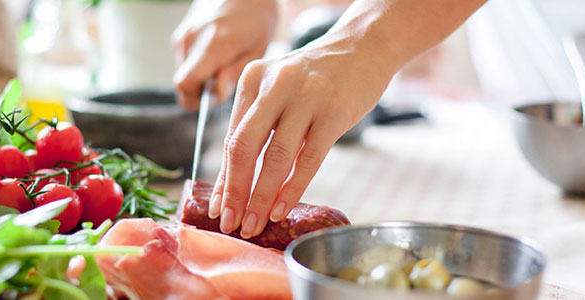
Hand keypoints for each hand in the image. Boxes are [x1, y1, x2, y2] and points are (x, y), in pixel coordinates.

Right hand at [172, 0, 277, 109]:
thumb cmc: (257, 17)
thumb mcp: (257, 48)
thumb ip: (234, 73)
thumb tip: (217, 94)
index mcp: (212, 45)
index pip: (185, 84)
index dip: (196, 100)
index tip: (215, 98)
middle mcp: (191, 39)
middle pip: (183, 82)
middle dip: (201, 90)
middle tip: (225, 80)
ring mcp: (183, 35)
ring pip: (184, 72)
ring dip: (201, 76)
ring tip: (224, 62)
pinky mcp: (181, 33)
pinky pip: (185, 60)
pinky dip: (198, 64)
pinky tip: (217, 53)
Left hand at [209, 33, 397, 237]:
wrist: (364, 46)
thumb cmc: (316, 76)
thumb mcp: (278, 87)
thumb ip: (257, 124)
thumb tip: (236, 181)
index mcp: (253, 79)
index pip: (232, 138)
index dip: (224, 178)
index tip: (220, 208)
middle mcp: (275, 85)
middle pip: (245, 148)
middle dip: (236, 191)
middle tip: (232, 223)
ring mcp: (306, 98)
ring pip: (276, 158)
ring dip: (262, 197)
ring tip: (256, 223)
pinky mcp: (334, 112)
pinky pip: (308, 160)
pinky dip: (292, 189)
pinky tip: (282, 208)